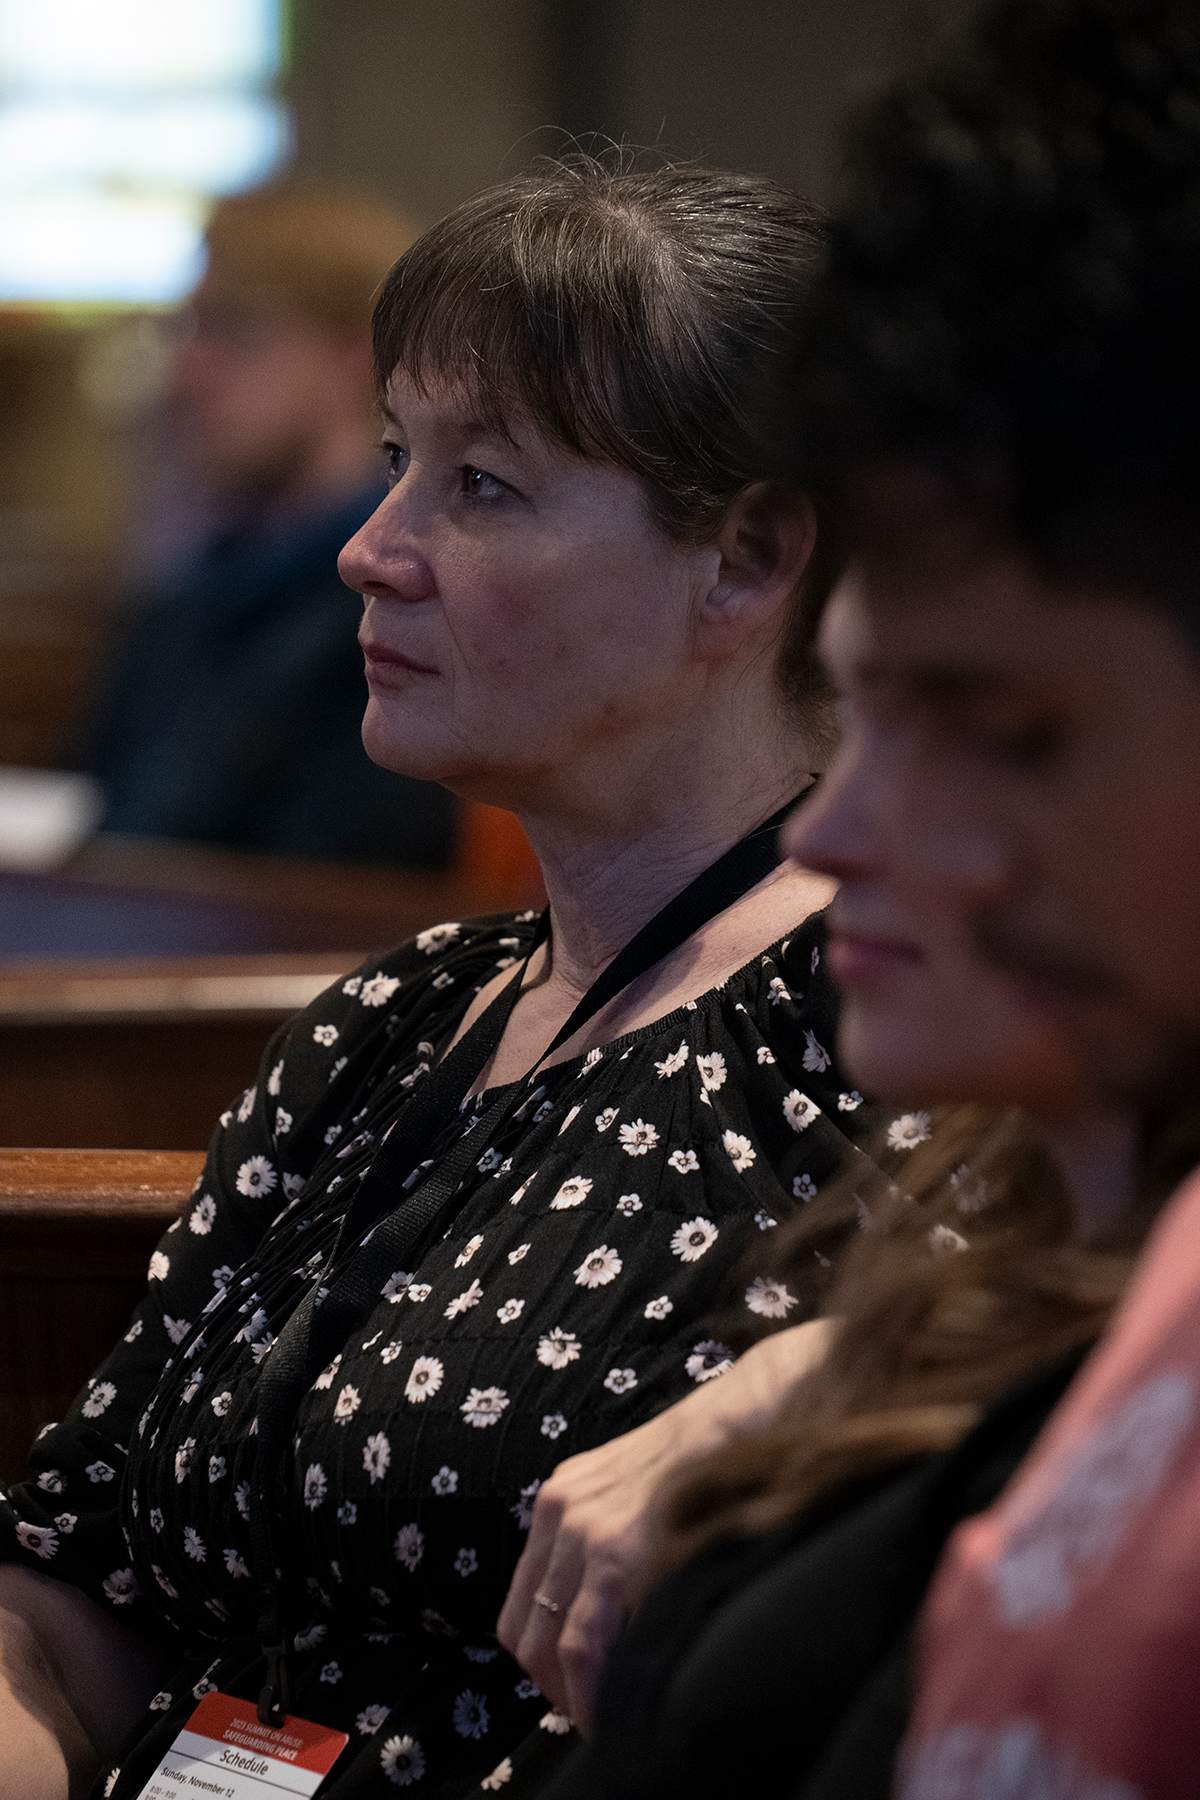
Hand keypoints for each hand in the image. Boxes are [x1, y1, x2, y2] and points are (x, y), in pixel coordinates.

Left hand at [497, 1317, 831, 1733]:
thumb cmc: (705, 1457)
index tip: (571, 1691)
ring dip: (575, 1700)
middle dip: (554, 1690)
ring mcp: (590, 1533)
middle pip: (526, 1634)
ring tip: (608, 1723)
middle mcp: (563, 1513)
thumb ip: (607, 1536)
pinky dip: (595, 1694)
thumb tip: (605, 1614)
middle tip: (592, 1717)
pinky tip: (620, 1711)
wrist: (747, 1415)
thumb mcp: (634, 1487)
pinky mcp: (623, 1555)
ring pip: (551, 1648)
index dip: (541, 1661)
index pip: (522, 1605)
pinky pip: (587, 1646)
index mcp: (561, 1499)